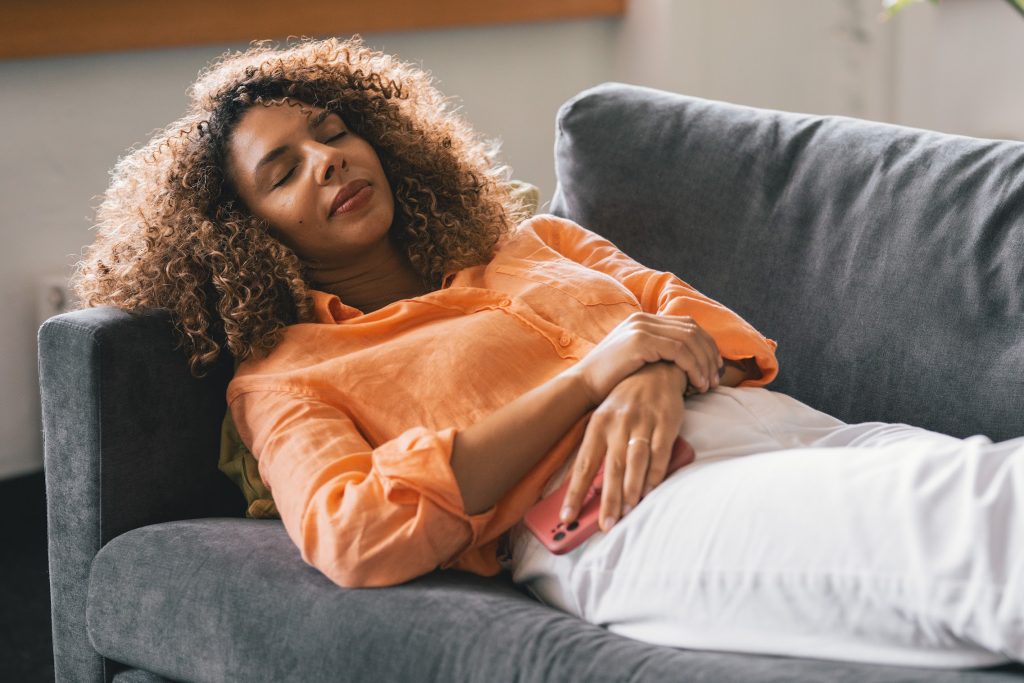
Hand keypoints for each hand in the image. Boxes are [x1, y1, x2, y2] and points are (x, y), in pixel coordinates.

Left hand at [560, 362, 689, 530]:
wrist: (654, 370)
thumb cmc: (625, 403)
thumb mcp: (605, 419)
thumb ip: (599, 450)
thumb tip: (587, 488)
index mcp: (598, 425)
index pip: (583, 464)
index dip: (575, 491)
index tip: (566, 516)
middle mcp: (618, 424)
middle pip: (611, 468)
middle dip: (607, 499)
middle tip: (605, 526)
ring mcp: (643, 422)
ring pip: (635, 462)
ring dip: (631, 490)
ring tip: (626, 513)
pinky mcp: (666, 422)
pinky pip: (660, 453)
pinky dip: (655, 474)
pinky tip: (650, 491)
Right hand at [564, 312, 722, 408]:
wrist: (582, 386)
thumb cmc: (608, 382)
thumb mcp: (634, 361)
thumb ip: (654, 354)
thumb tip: (681, 364)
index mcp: (642, 321)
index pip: (686, 325)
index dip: (706, 345)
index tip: (714, 368)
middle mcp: (643, 319)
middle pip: (692, 329)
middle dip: (710, 354)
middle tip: (716, 378)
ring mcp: (641, 328)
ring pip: (690, 340)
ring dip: (705, 363)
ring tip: (709, 385)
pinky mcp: (640, 341)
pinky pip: (680, 351)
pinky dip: (694, 368)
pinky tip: (697, 384)